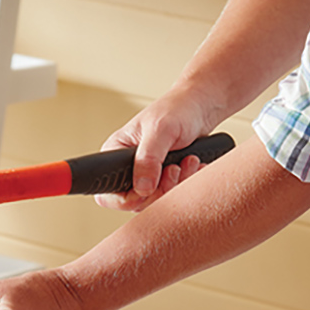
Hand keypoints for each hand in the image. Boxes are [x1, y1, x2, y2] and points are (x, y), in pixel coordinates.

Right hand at [95, 88, 215, 211]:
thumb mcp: (161, 130)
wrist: (200, 107)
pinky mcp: (164, 179)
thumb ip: (149, 159)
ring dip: (177, 185)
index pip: (109, 194)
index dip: (130, 197)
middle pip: (136, 202)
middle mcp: (128, 169)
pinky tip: (194, 165)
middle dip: (162, 189)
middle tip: (175, 168)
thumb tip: (142, 188)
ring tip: (188, 161)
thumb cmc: (177, 110)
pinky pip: (173, 196)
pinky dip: (187, 184)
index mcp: (115, 154)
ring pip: (157, 200)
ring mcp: (147, 176)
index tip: (152, 185)